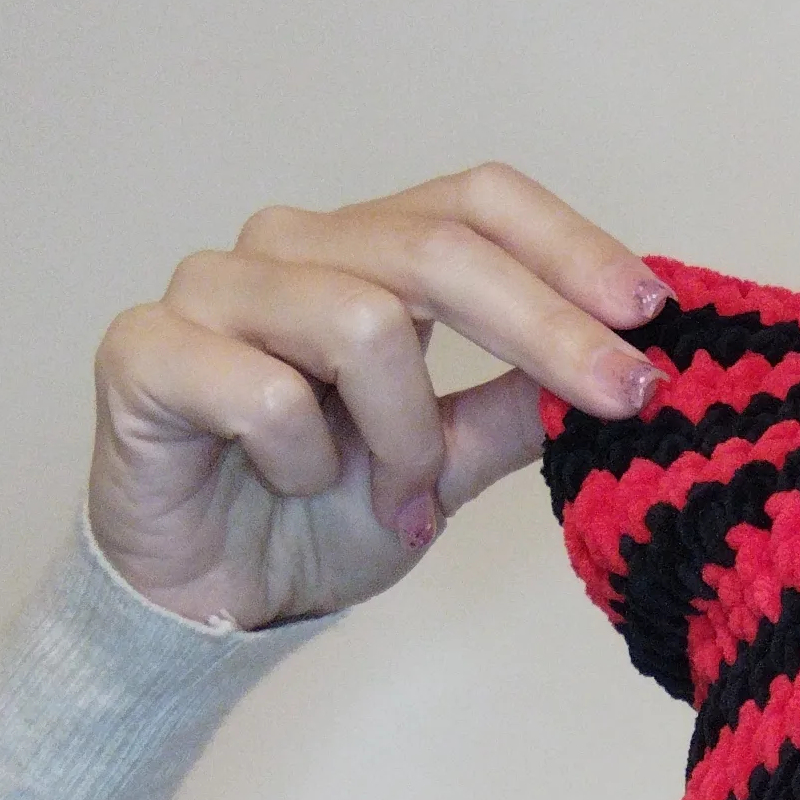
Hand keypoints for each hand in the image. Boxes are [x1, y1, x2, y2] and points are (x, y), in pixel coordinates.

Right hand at [86, 163, 667, 629]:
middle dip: (550, 330)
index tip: (653, 315)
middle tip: (626, 399)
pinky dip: (305, 462)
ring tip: (393, 494)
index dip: (571, 248)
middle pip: (442, 247)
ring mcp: (213, 289)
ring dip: (405, 436)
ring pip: (363, 321)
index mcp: (367, 255)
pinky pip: (267, 393)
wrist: (212, 597)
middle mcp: (291, 249)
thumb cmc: (318, 516)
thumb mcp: (449, 464)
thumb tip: (627, 373)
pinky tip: (290, 488)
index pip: (478, 202)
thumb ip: (518, 409)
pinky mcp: (146, 350)